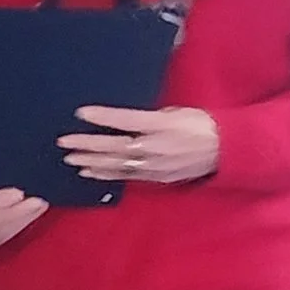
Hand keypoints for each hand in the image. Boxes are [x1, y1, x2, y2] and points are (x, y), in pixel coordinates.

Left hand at [60, 106, 220, 184]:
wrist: (225, 150)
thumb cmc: (201, 125)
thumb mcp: (177, 112)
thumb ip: (151, 117)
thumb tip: (129, 120)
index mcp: (161, 126)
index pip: (126, 121)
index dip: (103, 117)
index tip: (81, 113)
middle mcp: (155, 147)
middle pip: (115, 146)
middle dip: (88, 144)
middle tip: (65, 141)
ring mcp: (154, 165)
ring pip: (116, 164)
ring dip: (92, 161)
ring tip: (70, 158)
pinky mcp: (155, 177)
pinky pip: (125, 176)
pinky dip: (105, 174)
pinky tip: (89, 171)